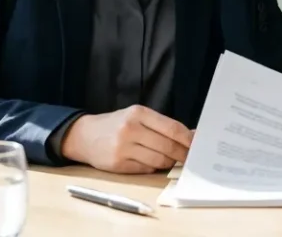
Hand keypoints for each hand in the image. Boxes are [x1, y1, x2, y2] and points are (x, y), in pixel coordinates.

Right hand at [60, 105, 193, 173]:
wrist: (84, 135)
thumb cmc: (116, 125)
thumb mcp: (137, 116)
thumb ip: (161, 125)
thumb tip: (190, 135)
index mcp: (138, 113)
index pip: (172, 127)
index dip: (188, 138)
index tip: (197, 144)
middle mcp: (131, 129)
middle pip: (167, 146)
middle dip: (183, 153)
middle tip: (190, 158)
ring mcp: (123, 148)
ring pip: (158, 159)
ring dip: (169, 162)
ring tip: (172, 160)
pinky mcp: (118, 164)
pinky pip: (146, 168)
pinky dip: (154, 167)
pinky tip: (154, 163)